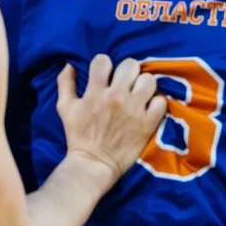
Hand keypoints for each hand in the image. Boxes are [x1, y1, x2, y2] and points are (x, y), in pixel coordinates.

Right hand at [58, 56, 167, 186]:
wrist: (93, 164)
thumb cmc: (78, 136)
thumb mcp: (65, 108)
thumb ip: (65, 84)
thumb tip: (69, 65)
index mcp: (96, 92)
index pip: (103, 60)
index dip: (103, 65)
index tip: (105, 75)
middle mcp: (117, 97)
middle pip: (130, 65)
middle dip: (126, 72)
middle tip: (124, 83)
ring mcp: (135, 110)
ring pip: (148, 80)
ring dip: (143, 85)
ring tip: (138, 94)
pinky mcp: (148, 123)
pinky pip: (160, 102)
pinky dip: (155, 103)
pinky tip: (148, 108)